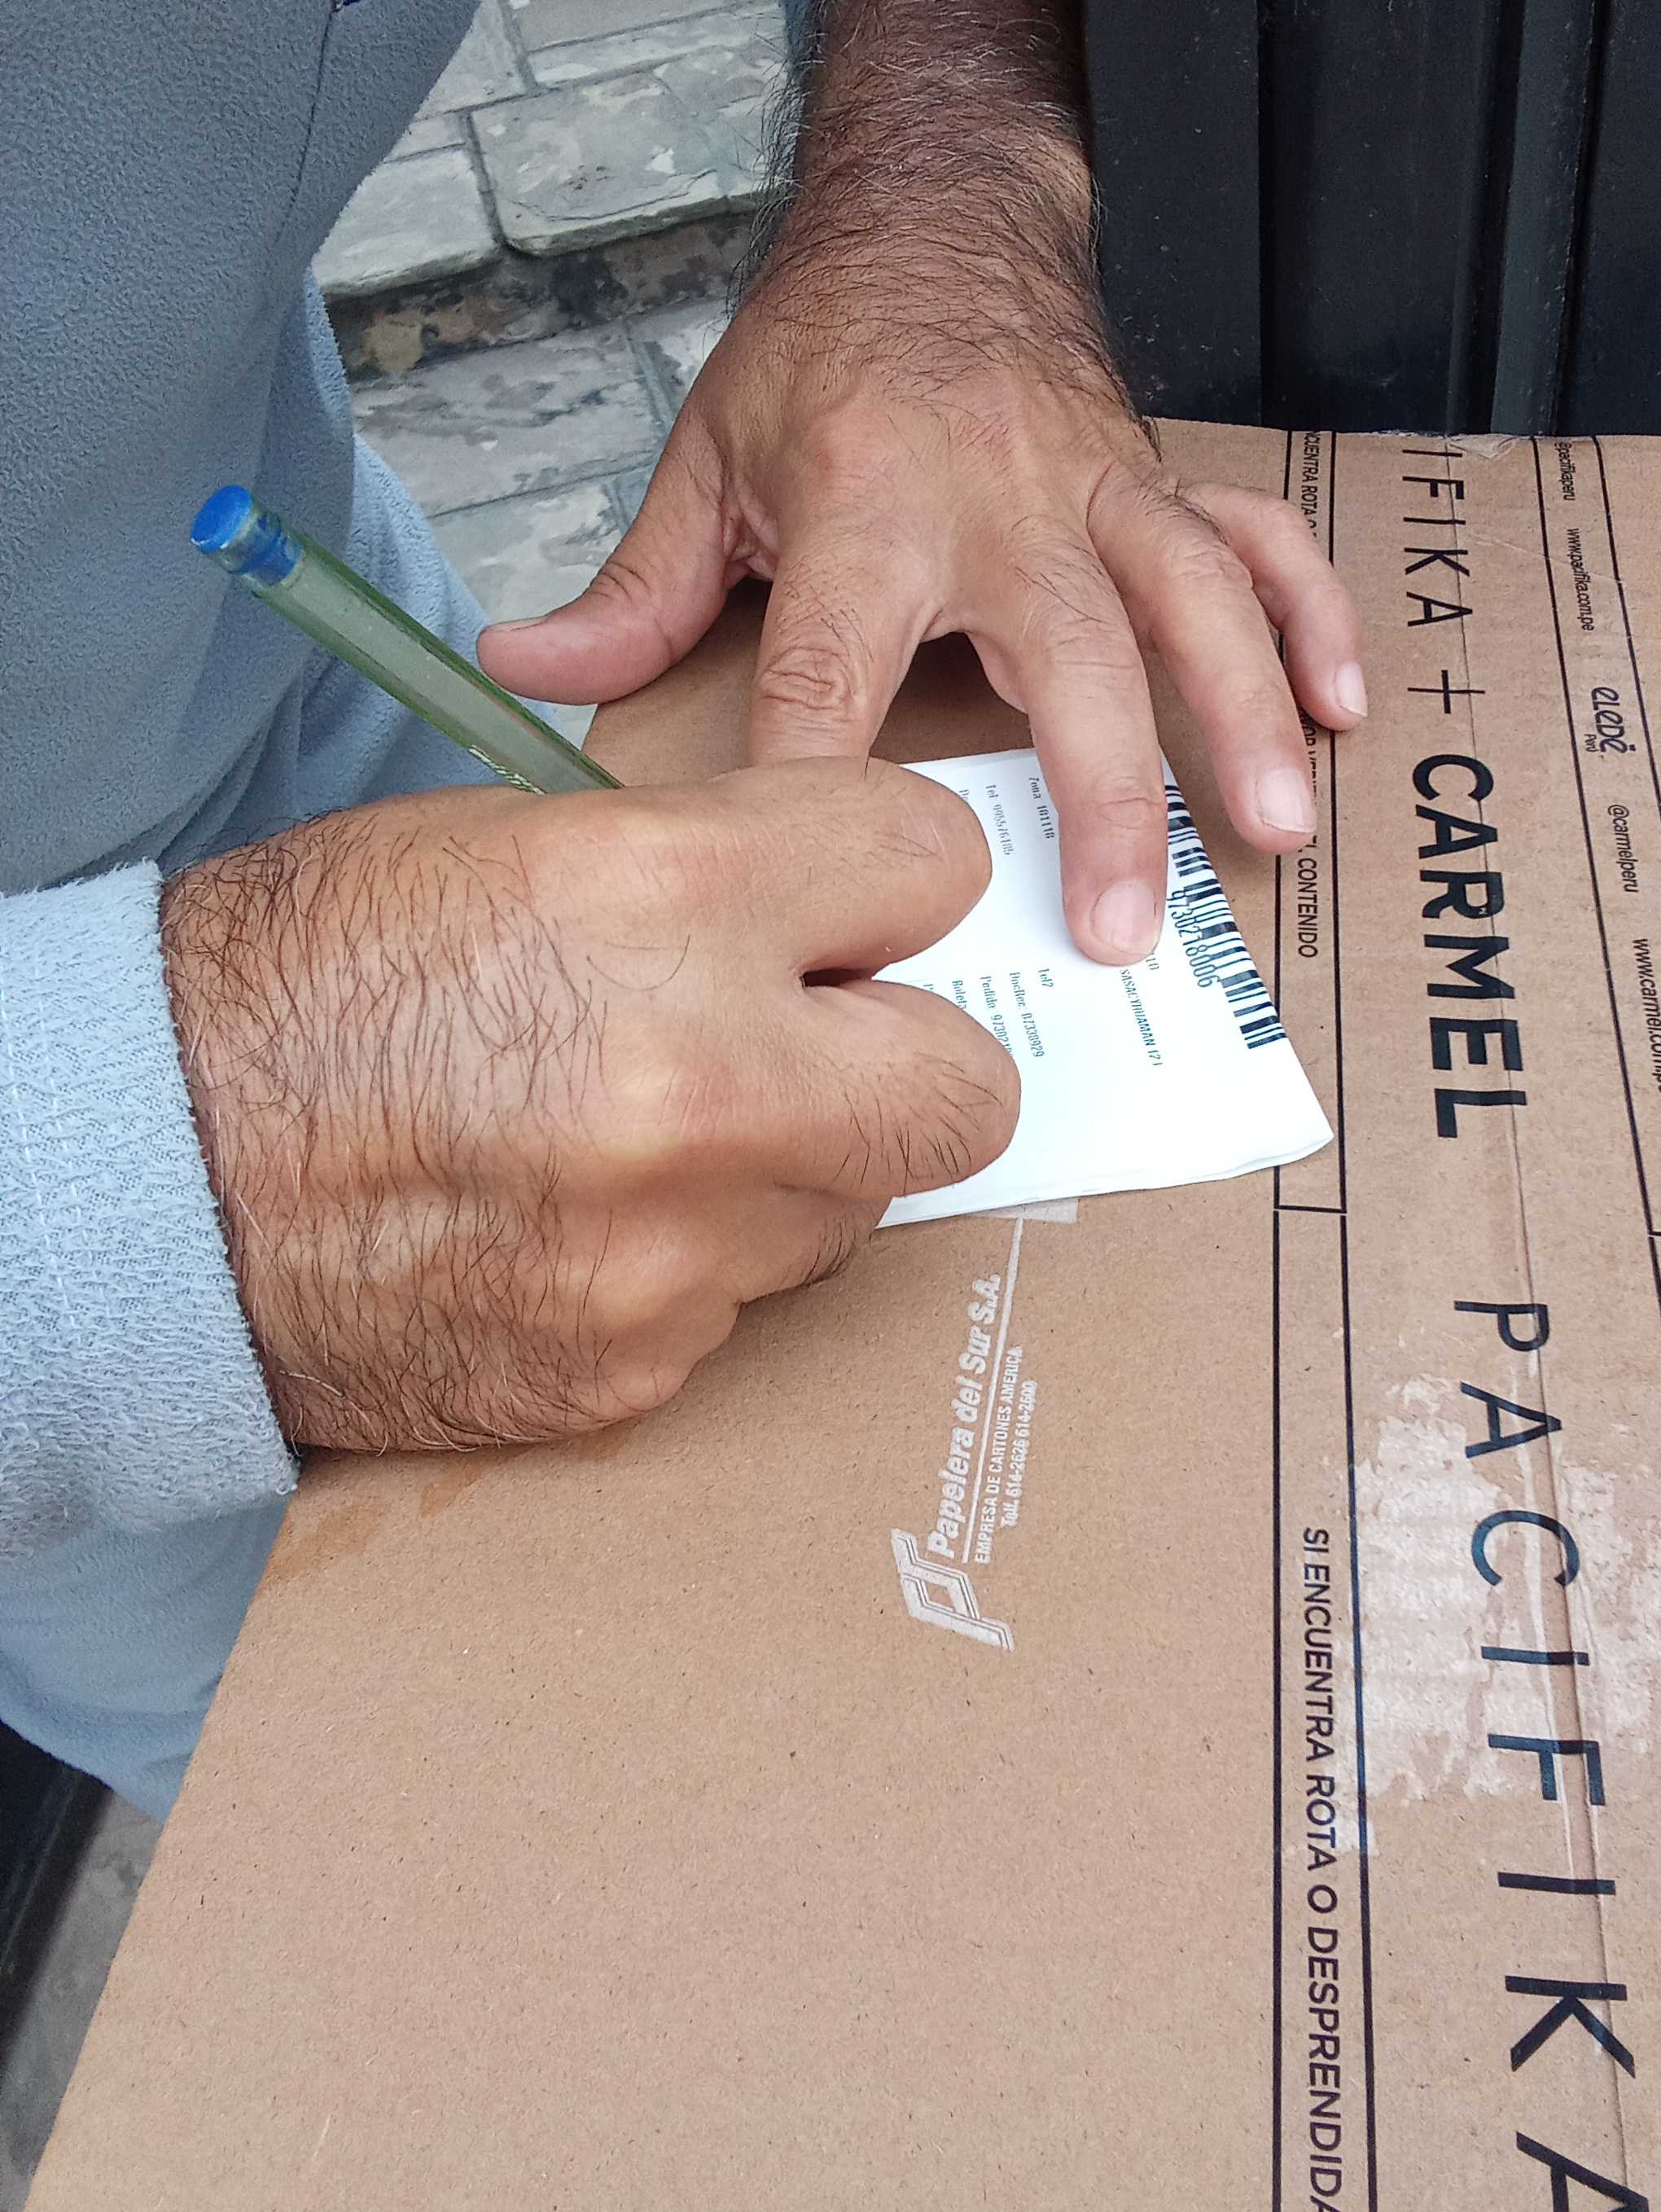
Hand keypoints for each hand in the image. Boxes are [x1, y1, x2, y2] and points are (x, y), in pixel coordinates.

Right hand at [159, 762, 1016, 1452]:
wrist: (142, 1171)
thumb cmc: (306, 982)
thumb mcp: (513, 844)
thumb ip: (714, 875)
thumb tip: (848, 926)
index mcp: (664, 900)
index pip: (934, 867)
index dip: (899, 885)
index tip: (866, 911)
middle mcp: (700, 1083)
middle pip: (967, 1087)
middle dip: (914, 1057)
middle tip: (830, 1044)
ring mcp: (672, 1250)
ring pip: (853, 1208)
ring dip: (789, 1168)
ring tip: (646, 1133)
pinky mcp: (635, 1367)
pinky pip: (743, 1304)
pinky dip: (689, 1263)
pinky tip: (575, 1222)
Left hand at [479, 0, 1364, 968]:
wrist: (938, 212)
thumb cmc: (821, 350)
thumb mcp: (708, 457)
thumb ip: (637, 586)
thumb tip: (518, 671)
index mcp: (865, 505)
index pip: (839, 673)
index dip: (835, 785)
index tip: (847, 902)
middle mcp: (998, 500)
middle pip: (1067, 657)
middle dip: (1104, 796)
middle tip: (1124, 930)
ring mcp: (1098, 489)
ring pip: (1193, 602)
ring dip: (1243, 714)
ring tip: (1273, 830)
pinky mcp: (1160, 480)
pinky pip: (1258, 541)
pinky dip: (1312, 617)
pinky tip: (1343, 709)